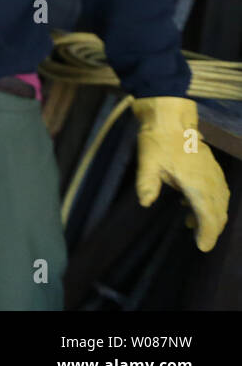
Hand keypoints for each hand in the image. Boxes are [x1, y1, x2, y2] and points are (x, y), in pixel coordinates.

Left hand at [132, 96, 229, 250]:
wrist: (171, 118)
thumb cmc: (157, 140)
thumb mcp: (147, 162)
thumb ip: (146, 183)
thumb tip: (145, 202)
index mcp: (196, 183)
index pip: (208, 215)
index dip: (207, 233)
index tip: (202, 247)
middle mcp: (210, 181)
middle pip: (218, 212)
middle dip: (212, 229)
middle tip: (201, 241)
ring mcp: (213, 174)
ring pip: (221, 202)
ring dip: (212, 216)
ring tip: (192, 223)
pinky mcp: (212, 168)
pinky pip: (219, 191)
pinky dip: (211, 203)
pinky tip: (191, 204)